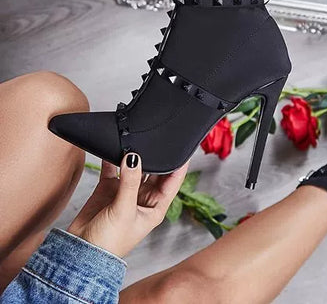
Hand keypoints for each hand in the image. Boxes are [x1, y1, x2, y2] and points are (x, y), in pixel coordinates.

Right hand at [68, 153, 187, 257]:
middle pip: (155, 171)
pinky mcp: (109, 189)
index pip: (173, 181)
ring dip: (133, 156)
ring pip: (134, 167)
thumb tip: (133, 158)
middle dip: (154, 157)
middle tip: (153, 140)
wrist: (80, 252)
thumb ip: (130, 183)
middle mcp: (143, 198)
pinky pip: (113, 168)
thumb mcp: (124, 211)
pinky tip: (113, 147)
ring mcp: (126, 192)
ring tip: (132, 141)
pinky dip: (112, 159)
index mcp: (156, 207)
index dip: (178, 165)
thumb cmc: (110, 243)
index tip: (181, 148)